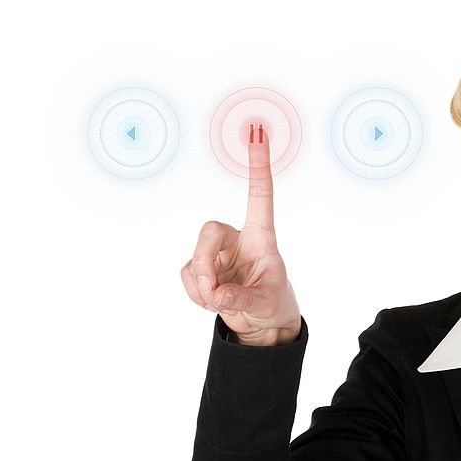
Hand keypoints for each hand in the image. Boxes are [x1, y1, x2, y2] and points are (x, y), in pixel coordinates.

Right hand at [181, 123, 301, 345]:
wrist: (261, 325)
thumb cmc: (273, 303)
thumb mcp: (265, 304)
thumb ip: (242, 298)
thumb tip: (217, 293)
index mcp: (261, 237)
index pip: (260, 196)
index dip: (258, 167)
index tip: (258, 135)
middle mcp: (237, 240)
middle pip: (209, 232)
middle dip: (205, 262)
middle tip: (212, 291)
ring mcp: (217, 255)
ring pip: (195, 260)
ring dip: (202, 287)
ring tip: (222, 302)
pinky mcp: (201, 269)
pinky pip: (187, 276)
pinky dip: (196, 294)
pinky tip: (213, 301)